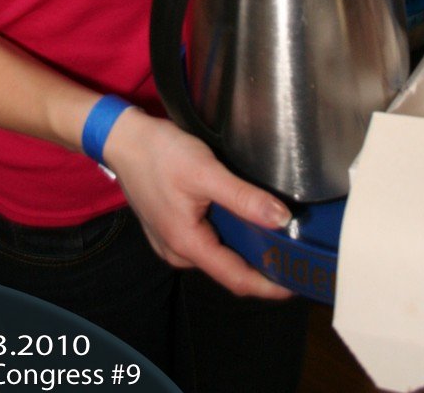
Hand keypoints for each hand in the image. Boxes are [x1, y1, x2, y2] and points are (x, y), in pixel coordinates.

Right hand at [104, 109, 292, 298]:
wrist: (123, 138)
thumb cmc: (160, 153)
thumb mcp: (206, 172)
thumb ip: (243, 198)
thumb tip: (282, 219)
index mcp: (187, 245)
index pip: (237, 279)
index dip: (270, 285)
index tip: (299, 282)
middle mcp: (178, 251)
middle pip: (228, 269)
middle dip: (262, 265)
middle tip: (296, 252)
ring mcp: (171, 241)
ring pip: (217, 253)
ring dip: (245, 248)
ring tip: (277, 234)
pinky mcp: (170, 227)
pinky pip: (205, 240)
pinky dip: (228, 235)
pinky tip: (244, 218)